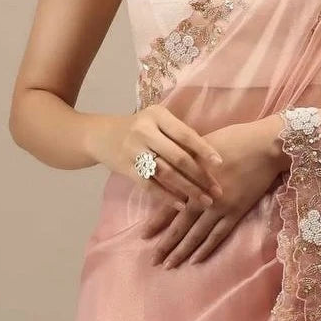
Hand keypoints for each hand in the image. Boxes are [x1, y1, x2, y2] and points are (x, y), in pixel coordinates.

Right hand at [87, 104, 224, 211]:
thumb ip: (178, 134)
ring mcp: (134, 150)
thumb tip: (210, 157)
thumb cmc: (138, 128)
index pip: (185, 134)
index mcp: (157, 115)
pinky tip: (182, 205)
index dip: (204, 149)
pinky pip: (150, 185)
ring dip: (188, 189)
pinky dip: (167, 196)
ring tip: (205, 201)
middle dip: (200, 176)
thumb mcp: (156, 120)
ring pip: (166, 173)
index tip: (220, 163)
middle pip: (178, 156)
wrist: (99, 135)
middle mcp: (145, 131)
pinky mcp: (126, 167)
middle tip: (217, 190)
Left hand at [150, 117, 284, 268]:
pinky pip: (218, 235)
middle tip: (152, 260)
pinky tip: (196, 260)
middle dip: (165, 244)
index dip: (155, 223)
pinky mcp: (237, 212)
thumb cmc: (233, 139)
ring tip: (169, 265)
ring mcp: (221, 208)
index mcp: (192, 180)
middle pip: (180, 226)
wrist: (265, 146)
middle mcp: (203, 199)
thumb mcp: (201, 146)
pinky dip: (206, 248)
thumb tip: (166, 172)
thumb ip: (184, 162)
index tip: (143, 236)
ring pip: (197, 235)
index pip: (168, 206)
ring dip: (182, 251)